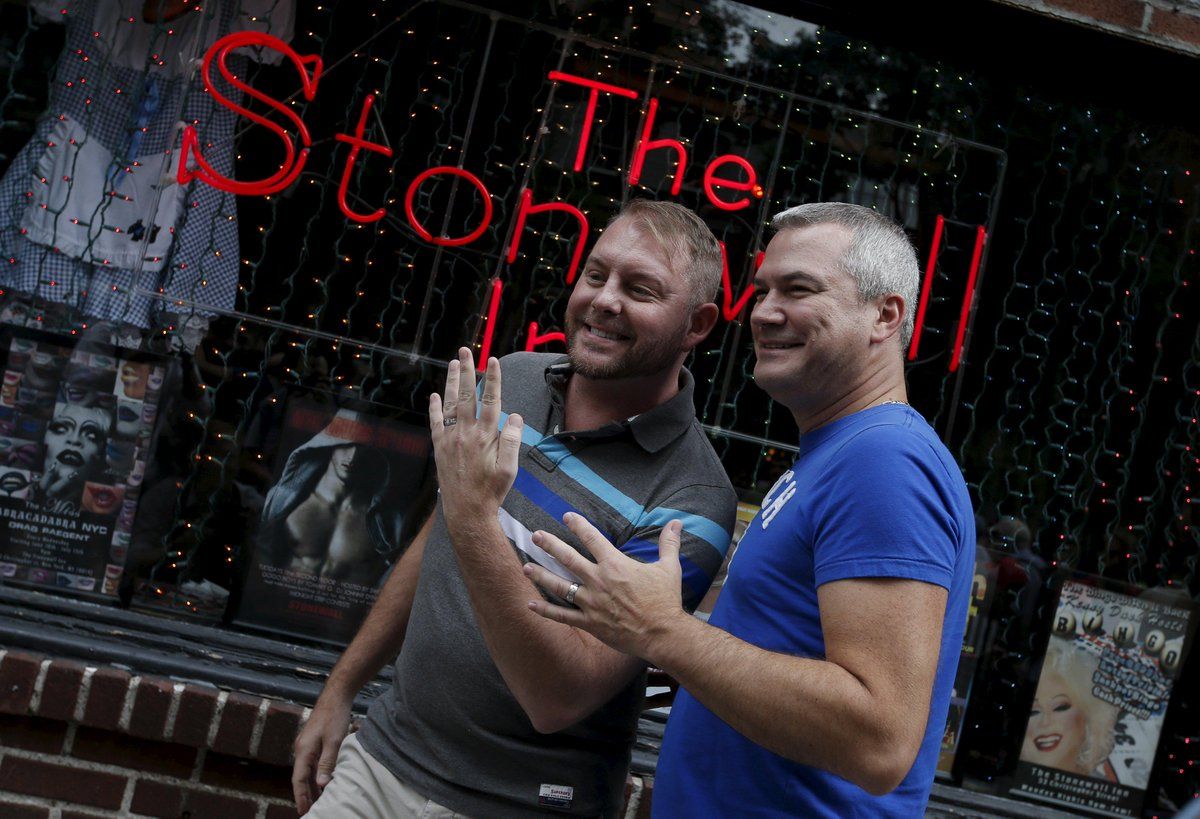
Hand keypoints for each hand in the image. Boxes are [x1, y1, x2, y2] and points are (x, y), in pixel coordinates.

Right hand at [291, 695, 351, 814]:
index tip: (302, 811)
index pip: (299, 780)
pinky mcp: (314, 741)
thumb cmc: (335, 717)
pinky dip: (316, 774)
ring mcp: (307, 745)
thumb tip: (321, 785)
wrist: (336, 695)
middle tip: (309, 811)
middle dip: (305, 794)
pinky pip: (313, 763)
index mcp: (303, 751)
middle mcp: (302, 749)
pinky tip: (323, 781)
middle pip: (301, 777)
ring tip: (317, 801)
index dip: (301, 796)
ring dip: (311, 785)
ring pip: (307, 770)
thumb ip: (327, 763)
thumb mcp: (334, 741)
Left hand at [429, 348, 523, 531]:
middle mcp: (465, 433)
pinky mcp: (439, 448)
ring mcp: (450, 439)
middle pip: (467, 395)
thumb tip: (514, 416)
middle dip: (467, 371)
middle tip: (465, 351)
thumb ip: (512, 441)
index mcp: (485, 436)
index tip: (492, 361)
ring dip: (452, 382)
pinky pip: (436, 422)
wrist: (466, 511)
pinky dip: (435, 407)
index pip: (490, 401)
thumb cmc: (491, 490)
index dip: (492, 379)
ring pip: (450, 404)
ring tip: (453, 364)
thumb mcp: (510, 468)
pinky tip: (436, 395)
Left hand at [523, 513, 687, 657]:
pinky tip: (530, 605)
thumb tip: (677, 522)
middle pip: (568, 558)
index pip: (592, 539)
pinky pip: (562, 616)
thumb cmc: (666, 600)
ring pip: (559, 586)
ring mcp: (591, 602)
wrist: (663, 633)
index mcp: (615, 565)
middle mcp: (598, 580)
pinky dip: (545, 611)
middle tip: (535, 535)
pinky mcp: (589, 622)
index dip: (578, 525)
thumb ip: (669, 543)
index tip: (566, 516)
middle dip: (550, 545)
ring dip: (541, 575)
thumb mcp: (670, 568)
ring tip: (525, 567)